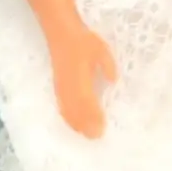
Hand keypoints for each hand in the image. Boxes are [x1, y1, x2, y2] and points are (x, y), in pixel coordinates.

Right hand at [51, 23, 117, 138]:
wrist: (61, 32)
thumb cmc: (83, 41)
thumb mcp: (101, 50)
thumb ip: (108, 65)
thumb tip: (114, 81)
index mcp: (79, 76)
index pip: (86, 101)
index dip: (93, 116)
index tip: (102, 129)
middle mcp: (68, 85)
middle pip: (75, 110)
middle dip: (85, 125)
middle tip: (96, 138)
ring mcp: (61, 86)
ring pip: (67, 110)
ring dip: (76, 124)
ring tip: (86, 136)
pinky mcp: (57, 86)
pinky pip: (61, 105)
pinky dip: (67, 117)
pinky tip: (73, 124)